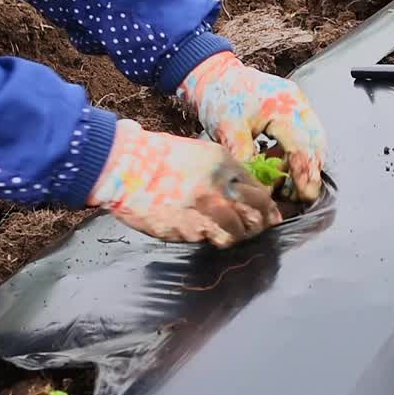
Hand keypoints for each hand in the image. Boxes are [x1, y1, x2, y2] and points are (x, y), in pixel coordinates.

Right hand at [88, 120, 280, 247]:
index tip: (270, 219)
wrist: (123, 167)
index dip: (268, 212)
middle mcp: (216, 189)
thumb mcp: (201, 154)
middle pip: (253, 219)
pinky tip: (191, 226)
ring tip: (220, 231)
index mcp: (223, 165)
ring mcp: (200, 212)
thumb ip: (228, 173)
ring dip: (230, 236)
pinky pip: (203, 239)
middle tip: (251, 230)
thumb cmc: (160, 157)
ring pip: (232, 235)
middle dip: (256, 228)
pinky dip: (202, 236)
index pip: (260, 195)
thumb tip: (252, 196)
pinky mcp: (184, 231)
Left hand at [179, 52, 326, 200]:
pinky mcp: (295, 109)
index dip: (304, 173)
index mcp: (284, 106)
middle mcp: (298, 103)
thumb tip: (260, 189)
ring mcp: (299, 104)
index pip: (301, 145)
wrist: (216, 76)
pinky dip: (297, 154)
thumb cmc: (221, 98)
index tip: (305, 196)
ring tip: (290, 187)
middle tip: (301, 197)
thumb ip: (246, 157)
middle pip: (315, 144)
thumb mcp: (228, 129)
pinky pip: (305, 135)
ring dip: (305, 164)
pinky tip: (283, 168)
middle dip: (310, 172)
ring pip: (314, 140)